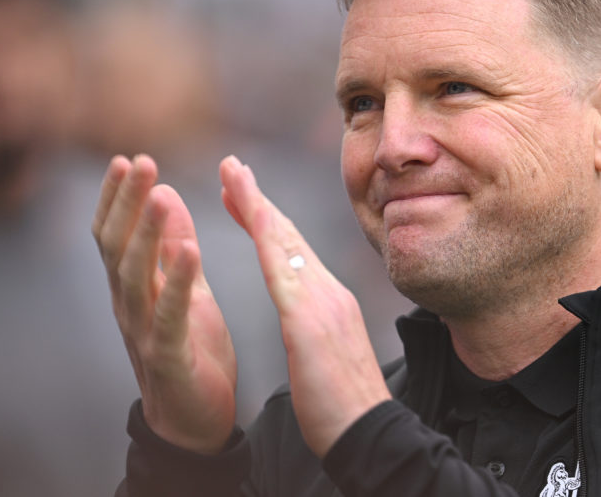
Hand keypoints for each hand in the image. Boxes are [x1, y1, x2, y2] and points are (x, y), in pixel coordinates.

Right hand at [92, 155, 236, 453]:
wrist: (194, 422)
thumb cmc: (189, 350)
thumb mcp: (185, 290)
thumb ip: (173, 248)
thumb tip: (167, 195)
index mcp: (133, 288)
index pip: (114, 235)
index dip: (117, 198)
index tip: (128, 158)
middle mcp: (129, 305)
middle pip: (117, 247)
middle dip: (128, 202)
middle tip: (142, 161)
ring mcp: (143, 331)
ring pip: (136, 275)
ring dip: (147, 232)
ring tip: (160, 193)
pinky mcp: (168, 356)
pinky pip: (170, 314)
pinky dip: (179, 281)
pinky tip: (192, 250)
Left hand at [219, 155, 391, 457]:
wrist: (369, 434)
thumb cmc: (344, 406)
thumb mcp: (325, 354)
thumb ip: (316, 329)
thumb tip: (308, 320)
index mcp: (328, 301)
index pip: (291, 251)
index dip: (266, 219)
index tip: (243, 196)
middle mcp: (328, 292)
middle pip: (287, 235)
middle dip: (257, 198)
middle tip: (231, 167)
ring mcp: (323, 302)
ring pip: (284, 242)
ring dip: (256, 203)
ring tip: (232, 175)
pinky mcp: (311, 321)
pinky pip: (282, 270)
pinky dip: (266, 237)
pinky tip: (252, 214)